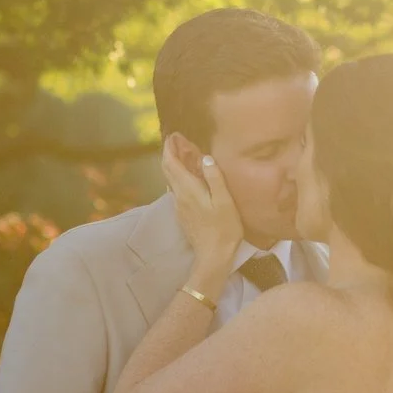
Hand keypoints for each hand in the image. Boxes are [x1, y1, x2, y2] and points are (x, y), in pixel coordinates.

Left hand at [161, 133, 243, 273]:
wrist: (213, 257)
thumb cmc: (223, 229)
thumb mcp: (224, 201)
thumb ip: (214, 178)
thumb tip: (205, 158)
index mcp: (188, 190)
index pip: (171, 163)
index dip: (170, 148)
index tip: (173, 135)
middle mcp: (179, 196)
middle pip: (168, 170)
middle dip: (170, 153)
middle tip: (178, 141)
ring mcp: (179, 206)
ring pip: (171, 180)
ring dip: (175, 165)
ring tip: (185, 155)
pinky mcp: (183, 214)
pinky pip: (177, 189)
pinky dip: (180, 177)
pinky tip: (190, 177)